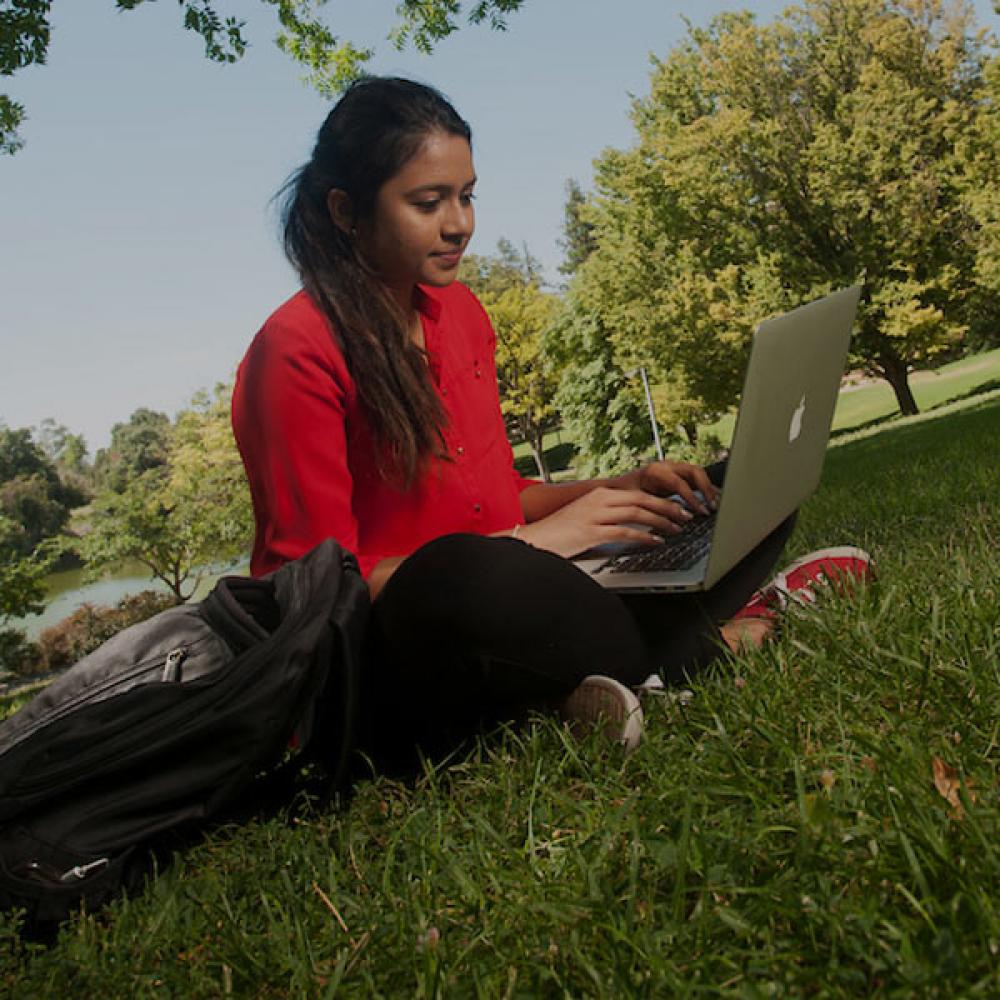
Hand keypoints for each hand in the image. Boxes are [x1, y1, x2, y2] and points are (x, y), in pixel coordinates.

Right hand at [517, 485, 694, 559]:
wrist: (535, 540)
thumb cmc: (562, 532)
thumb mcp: (587, 515)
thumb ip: (610, 514)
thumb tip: (636, 521)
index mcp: (600, 494)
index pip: (638, 493)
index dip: (661, 501)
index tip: (677, 508)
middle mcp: (598, 500)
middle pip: (641, 499)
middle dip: (667, 508)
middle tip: (685, 517)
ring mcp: (594, 515)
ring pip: (636, 513)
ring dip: (660, 521)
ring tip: (676, 529)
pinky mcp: (591, 532)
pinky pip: (625, 532)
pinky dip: (644, 536)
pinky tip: (655, 541)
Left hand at [613, 461, 718, 515]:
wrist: (616, 487)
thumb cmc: (622, 494)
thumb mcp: (634, 500)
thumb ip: (652, 506)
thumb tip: (671, 515)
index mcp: (656, 470)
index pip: (679, 482)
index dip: (691, 498)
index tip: (699, 512)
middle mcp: (667, 466)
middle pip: (694, 472)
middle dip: (706, 489)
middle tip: (712, 506)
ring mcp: (673, 469)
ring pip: (697, 474)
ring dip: (708, 488)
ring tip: (715, 504)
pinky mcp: (677, 475)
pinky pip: (695, 479)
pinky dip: (706, 488)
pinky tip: (714, 498)